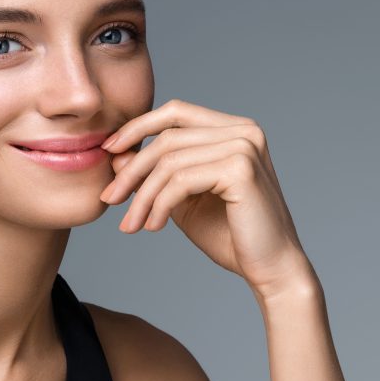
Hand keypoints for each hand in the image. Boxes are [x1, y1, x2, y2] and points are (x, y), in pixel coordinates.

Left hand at [99, 99, 315, 297]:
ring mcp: (245, 146)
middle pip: (168, 138)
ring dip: (142, 196)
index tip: (108, 151)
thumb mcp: (181, 198)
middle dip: (132, 170)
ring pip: (170, 162)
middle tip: (110, 199)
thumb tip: (116, 153)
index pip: (176, 112)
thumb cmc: (229, 234)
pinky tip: (153, 227)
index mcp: (233, 129)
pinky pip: (181, 181)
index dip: (138, 127)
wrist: (270, 269)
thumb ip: (154, 173)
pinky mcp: (241, 170)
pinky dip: (159, 205)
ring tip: (131, 224)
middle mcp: (243, 130)